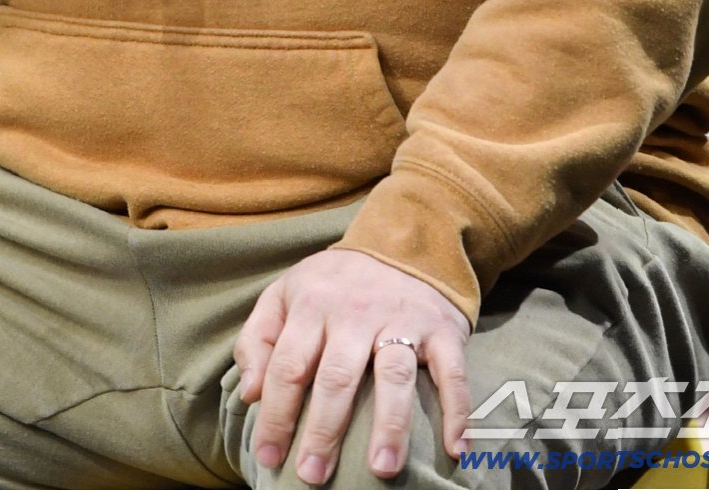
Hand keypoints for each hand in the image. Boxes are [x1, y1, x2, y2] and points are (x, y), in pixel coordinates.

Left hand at [234, 248, 470, 484]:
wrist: (405, 241)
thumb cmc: (336, 282)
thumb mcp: (286, 292)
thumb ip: (258, 338)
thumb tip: (251, 393)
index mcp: (312, 304)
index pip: (288, 366)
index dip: (276, 414)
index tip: (268, 456)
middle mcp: (355, 312)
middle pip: (337, 376)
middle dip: (324, 430)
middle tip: (313, 474)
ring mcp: (402, 319)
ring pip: (393, 375)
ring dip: (389, 425)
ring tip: (381, 469)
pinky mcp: (441, 329)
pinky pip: (452, 372)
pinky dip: (457, 409)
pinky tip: (456, 448)